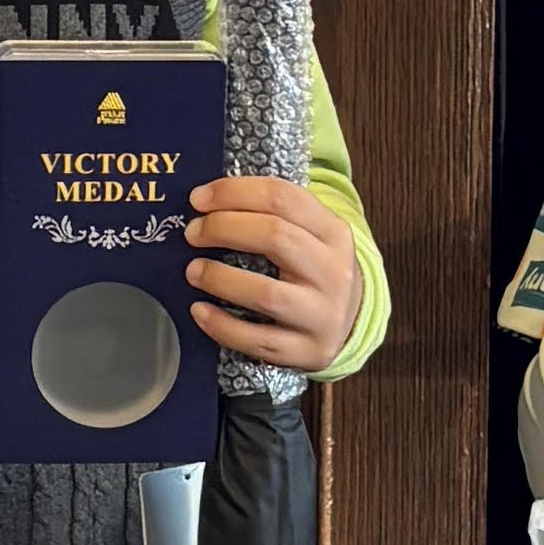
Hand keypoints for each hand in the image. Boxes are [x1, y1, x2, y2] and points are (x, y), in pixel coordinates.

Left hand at [187, 173, 364, 374]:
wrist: (350, 324)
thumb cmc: (312, 270)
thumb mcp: (310, 235)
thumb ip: (272, 214)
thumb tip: (206, 199)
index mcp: (333, 232)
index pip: (282, 198)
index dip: (234, 192)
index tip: (198, 198)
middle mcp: (334, 272)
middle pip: (275, 236)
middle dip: (223, 228)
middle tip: (192, 232)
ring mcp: (322, 315)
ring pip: (266, 294)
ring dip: (220, 278)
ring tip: (193, 270)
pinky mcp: (308, 352)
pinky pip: (258, 341)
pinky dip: (222, 325)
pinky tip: (199, 310)